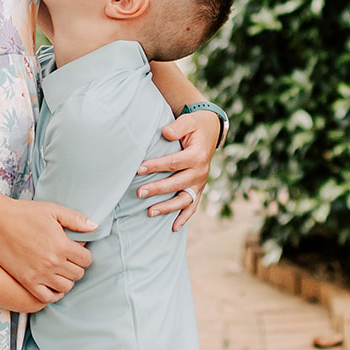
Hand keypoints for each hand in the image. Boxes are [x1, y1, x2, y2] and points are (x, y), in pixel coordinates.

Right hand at [0, 198, 93, 304]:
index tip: (77, 250)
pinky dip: (54, 294)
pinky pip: (47, 297)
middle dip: (76, 266)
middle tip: (69, 259)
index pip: (86, 260)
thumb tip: (95, 227)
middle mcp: (53, 263)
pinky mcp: (27, 281)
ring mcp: (40, 274)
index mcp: (62, 245)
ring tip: (61, 271)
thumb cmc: (24, 213)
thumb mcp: (53, 210)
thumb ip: (76, 219)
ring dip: (67, 280)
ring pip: (65, 287)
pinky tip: (53, 285)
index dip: (84, 255)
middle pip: (78, 274)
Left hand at [137, 109, 220, 231]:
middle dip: (157, 189)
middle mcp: (201, 172)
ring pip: (184, 199)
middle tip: (139, 192)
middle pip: (177, 183)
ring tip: (150, 212)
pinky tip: (174, 228)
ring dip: (168, 207)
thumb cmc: (195, 126)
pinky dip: (185, 217)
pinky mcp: (199, 189)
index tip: (139, 169)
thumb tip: (165, 133)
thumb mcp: (189, 122)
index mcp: (197, 156)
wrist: (211, 131)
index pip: (173, 163)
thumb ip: (177, 127)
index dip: (156, 166)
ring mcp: (200, 183)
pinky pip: (193, 206)